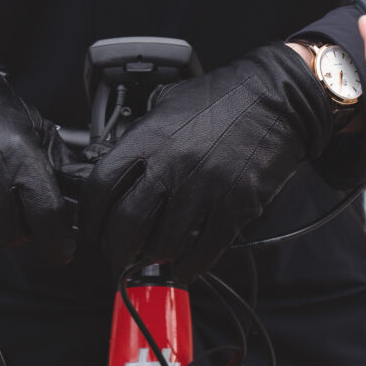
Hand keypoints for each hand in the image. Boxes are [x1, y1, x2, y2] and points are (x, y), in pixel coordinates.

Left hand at [80, 44, 329, 276]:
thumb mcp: (168, 102)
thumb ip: (142, 133)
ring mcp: (204, 188)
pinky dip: (188, 267)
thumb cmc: (223, 98)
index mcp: (149, 138)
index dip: (90, 216)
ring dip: (152, 258)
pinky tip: (183, 267)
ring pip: (163, 244)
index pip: (100, 186)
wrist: (275, 98)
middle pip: (126, 224)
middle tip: (117, 254)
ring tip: (152, 257)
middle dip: (116, 248)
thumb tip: (119, 163)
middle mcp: (171, 165)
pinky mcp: (234, 206)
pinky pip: (204, 251)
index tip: (93, 227)